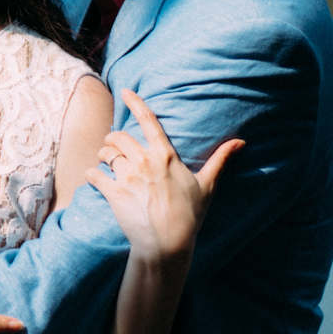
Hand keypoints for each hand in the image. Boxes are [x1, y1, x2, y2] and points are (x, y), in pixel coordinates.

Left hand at [90, 89, 242, 264]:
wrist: (168, 242)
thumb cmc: (190, 214)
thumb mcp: (208, 185)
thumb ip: (221, 160)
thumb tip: (241, 142)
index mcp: (165, 156)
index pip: (148, 122)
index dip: (136, 103)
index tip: (125, 91)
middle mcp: (144, 161)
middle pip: (117, 136)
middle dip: (113, 140)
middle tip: (114, 147)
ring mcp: (127, 176)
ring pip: (105, 153)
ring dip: (103, 156)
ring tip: (106, 163)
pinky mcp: (113, 191)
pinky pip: (93, 174)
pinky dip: (91, 174)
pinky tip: (94, 178)